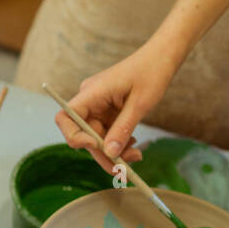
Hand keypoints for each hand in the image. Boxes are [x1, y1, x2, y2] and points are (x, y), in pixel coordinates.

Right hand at [55, 44, 181, 173]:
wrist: (162, 57)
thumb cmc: (151, 73)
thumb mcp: (139, 104)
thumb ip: (122, 129)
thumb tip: (109, 154)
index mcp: (92, 93)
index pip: (66, 118)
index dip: (74, 137)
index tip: (96, 148)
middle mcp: (91, 100)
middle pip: (84, 134)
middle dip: (103, 153)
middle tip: (124, 170)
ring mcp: (99, 105)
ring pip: (98, 137)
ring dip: (114, 151)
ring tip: (136, 155)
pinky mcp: (109, 110)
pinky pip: (107, 132)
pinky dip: (119, 142)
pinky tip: (134, 145)